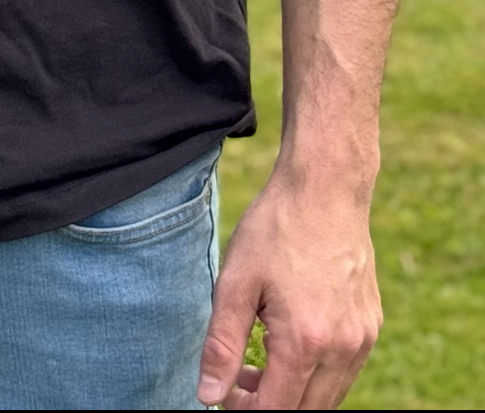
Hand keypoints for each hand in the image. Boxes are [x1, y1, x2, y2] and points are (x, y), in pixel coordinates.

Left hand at [196, 166, 381, 408]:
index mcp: (305, 342)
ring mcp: (362, 340)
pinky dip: (316, 376)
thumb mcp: (235, 282)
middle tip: (239, 378)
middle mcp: (342, 349)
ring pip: (328, 398)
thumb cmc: (276, 228)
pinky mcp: (371, 327)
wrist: (326, 187)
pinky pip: (344, 373)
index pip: (275, 412)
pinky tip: (291, 342)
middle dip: (268, 406)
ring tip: (262, 361)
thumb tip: (207, 396)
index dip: (244, 411)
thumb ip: (221, 345)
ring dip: (294, 394)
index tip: (223, 391)